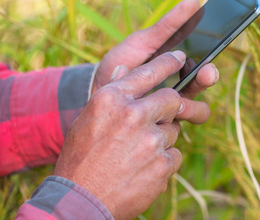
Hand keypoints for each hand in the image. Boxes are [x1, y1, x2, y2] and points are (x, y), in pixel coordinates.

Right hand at [55, 51, 192, 219]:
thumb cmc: (81, 157)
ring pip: (173, 130)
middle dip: (169, 108)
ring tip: (138, 153)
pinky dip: (163, 161)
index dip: (168, 62)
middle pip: (172, 99)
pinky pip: (174, 155)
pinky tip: (143, 169)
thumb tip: (124, 68)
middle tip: (157, 119)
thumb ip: (111, 93)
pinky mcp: (162, 164)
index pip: (149, 71)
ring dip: (162, 139)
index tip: (179, 57)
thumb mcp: (89, 118)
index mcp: (112, 100)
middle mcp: (133, 115)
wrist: (80, 201)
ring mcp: (150, 141)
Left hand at [93, 0, 218, 121]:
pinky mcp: (162, 128)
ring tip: (176, 103)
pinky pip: (178, 129)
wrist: (94, 95)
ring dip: (191, 105)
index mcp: (179, 69)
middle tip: (204, 73)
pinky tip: (159, 117)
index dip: (210, 65)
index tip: (209, 61)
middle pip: (205, 87)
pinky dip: (172, 122)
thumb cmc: (120, 65)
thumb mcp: (142, 43)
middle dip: (206, 79)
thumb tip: (194, 1)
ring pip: (198, 111)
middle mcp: (181, 89)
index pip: (204, 66)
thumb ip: (167, 26)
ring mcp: (173, 110)